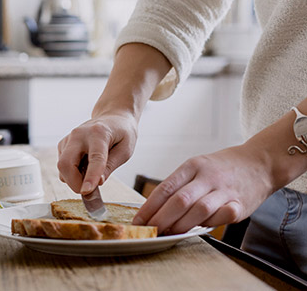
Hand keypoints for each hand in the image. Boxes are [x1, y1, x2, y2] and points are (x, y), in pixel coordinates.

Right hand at [57, 113, 137, 193]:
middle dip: (74, 183)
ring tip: (91, 174)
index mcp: (99, 133)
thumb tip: (98, 183)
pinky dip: (72, 173)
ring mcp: (68, 139)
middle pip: (66, 163)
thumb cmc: (121, 133)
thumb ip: (111, 166)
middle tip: (88, 191)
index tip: (86, 192)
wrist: (112, 117)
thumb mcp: (125, 150)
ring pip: (62, 167)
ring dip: (74, 179)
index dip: (90, 177)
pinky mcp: (63, 145)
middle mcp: (79, 134)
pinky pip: (62, 166)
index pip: (94, 159)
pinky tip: (84, 167)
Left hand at [133, 145, 274, 234]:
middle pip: (179, 201)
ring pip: (199, 210)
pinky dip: (210, 224)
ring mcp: (225, 190)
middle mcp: (207, 177)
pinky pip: (223, 216)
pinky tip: (200, 229)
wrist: (259, 162)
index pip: (165, 189)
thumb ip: (179, 187)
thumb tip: (155, 211)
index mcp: (192, 166)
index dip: (149, 208)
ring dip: (181, 225)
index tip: (138, 221)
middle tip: (150, 231)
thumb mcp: (196, 168)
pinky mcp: (240, 204)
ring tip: (169, 233)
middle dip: (161, 219)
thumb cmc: (221, 169)